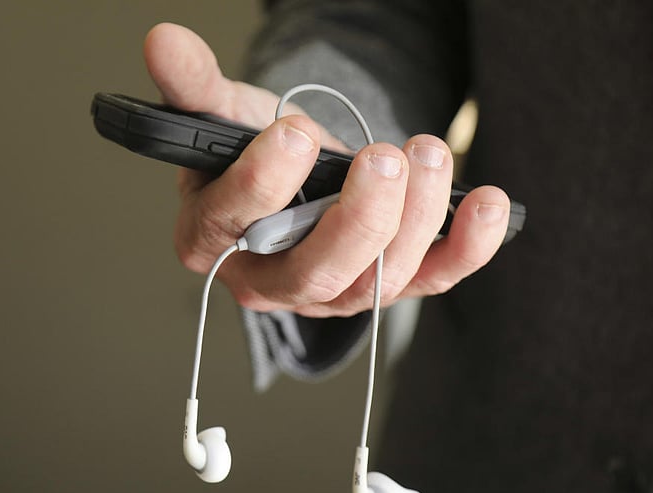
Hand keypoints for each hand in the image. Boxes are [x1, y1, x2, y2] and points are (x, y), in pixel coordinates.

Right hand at [144, 23, 510, 317]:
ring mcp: (332, 291)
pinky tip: (490, 205)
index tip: (293, 134)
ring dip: (415, 219)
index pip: (232, 223)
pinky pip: (429, 279)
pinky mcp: (384, 286)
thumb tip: (162, 41)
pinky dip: (465, 248)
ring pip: (376, 279)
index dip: (262, 184)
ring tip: (428, 153)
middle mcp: (271, 279)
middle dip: (357, 218)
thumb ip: (194, 87)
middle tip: (383, 159)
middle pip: (314, 272)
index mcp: (214, 239)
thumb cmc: (252, 153)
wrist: (297, 180)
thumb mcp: (222, 117)